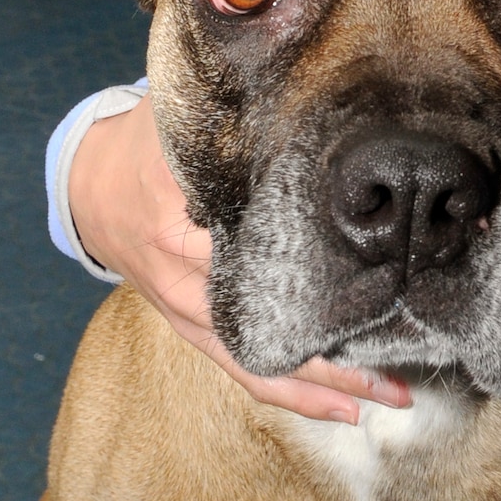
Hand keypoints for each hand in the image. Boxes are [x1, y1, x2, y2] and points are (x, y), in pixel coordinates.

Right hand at [68, 95, 407, 424]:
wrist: (90, 182)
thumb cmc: (154, 143)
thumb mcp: (191, 120)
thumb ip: (241, 118)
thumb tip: (315, 92)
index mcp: (185, 207)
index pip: (264, 240)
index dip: (327, 259)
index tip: (384, 271)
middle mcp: (184, 264)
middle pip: (274, 308)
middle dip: (343, 336)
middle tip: (410, 348)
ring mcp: (185, 304)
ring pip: (261, 354)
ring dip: (328, 381)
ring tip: (393, 394)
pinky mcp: (188, 325)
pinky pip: (242, 369)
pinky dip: (292, 392)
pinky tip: (342, 408)